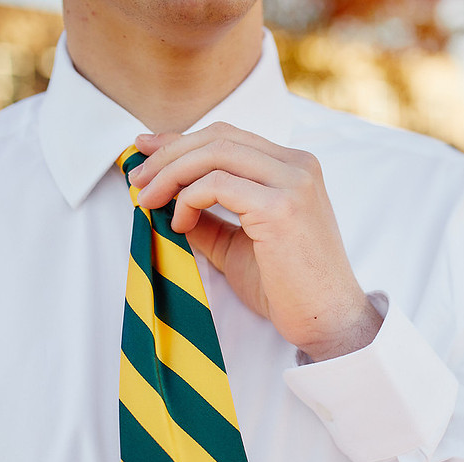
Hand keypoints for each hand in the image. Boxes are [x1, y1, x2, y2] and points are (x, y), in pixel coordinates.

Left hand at [128, 122, 381, 361]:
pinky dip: (187, 199)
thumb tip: (162, 197)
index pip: (228, 137)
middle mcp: (298, 166)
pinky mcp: (281, 207)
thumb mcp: (237, 244)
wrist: (327, 322)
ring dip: (171, 173)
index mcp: (293, 168)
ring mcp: (293, 183)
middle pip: (218, 137)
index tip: (144, 149)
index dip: (181, 139)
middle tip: (136, 180)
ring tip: (147, 199)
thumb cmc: (287, 289)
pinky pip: (216, 185)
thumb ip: (207, 218)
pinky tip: (178, 223)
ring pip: (214, 153)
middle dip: (168, 154)